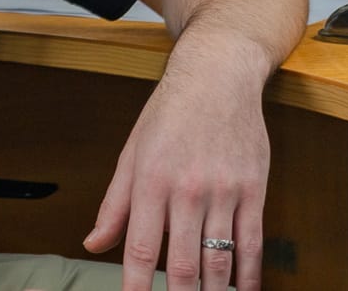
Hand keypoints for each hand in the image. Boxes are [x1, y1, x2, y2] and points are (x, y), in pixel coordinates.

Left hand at [83, 47, 269, 290]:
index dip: (135, 287)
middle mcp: (186, 190)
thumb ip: (114, 205)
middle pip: (183, 265)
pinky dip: (249, 277)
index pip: (139, 249)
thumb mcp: (131, 153)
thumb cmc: (168, 114)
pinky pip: (253, 245)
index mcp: (150, 181)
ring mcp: (224, 192)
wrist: (217, 77)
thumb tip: (93, 244)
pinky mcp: (254, 191)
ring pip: (219, 262)